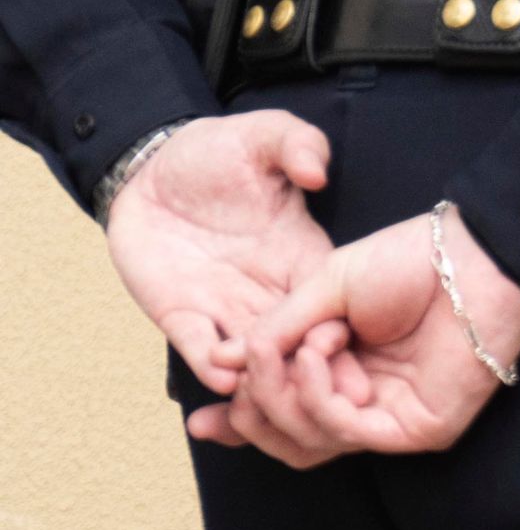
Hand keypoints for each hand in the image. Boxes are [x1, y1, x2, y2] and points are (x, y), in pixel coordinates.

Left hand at [104, 110, 336, 395]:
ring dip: (259, 377)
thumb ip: (298, 144)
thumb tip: (316, 173)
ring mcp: (225, 304)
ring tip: (268, 389)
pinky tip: (220, 375)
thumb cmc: (219, 150)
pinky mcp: (180, 313)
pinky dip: (210, 364)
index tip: (355, 346)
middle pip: (296, 342)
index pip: (330, 300)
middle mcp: (270, 288)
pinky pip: (197, 346)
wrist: (153, 168)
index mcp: (303, 253)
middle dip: (309, 373)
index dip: (342, 326)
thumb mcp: (264, 133)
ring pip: (251, 356)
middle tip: (323, 396)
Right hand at [200, 208, 519, 466]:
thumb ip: (273, 331)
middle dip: (253, 410)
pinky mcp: (413, 429)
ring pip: (307, 442)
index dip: (238, 422)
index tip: (198, 417)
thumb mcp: (321, 290)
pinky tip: (316, 354)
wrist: (470, 257)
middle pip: (287, 439)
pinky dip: (315, 394)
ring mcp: (389, 418)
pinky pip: (341, 431)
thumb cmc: (407, 262)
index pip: (283, 417)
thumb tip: (224, 366)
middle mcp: (363, 400)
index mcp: (341, 370)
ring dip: (285, 392)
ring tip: (301, 344)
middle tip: (245, 375)